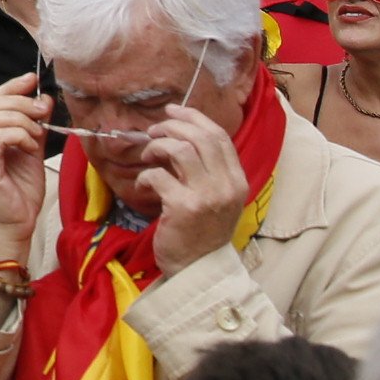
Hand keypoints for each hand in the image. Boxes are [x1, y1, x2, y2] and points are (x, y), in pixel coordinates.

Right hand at [0, 74, 52, 249]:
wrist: (14, 228)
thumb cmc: (20, 195)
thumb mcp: (31, 153)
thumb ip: (34, 127)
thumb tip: (44, 100)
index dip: (8, 87)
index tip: (31, 80)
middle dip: (19, 102)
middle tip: (42, 111)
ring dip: (21, 121)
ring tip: (37, 136)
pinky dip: (19, 135)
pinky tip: (31, 147)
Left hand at [141, 101, 255, 274]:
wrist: (199, 269)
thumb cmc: (202, 231)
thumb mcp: (215, 198)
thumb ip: (206, 170)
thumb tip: (179, 135)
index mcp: (237, 180)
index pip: (219, 136)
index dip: (194, 117)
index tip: (173, 110)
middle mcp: (226, 185)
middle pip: (199, 137)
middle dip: (171, 126)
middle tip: (152, 131)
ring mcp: (207, 196)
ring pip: (180, 150)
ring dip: (157, 147)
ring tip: (148, 157)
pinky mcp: (183, 207)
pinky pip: (158, 175)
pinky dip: (145, 176)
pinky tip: (143, 185)